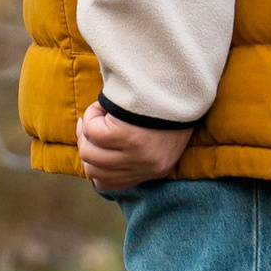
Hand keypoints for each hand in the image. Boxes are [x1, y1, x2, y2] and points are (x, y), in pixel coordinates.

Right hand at [77, 101, 196, 193]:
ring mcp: (134, 153)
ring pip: (89, 152)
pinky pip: (92, 131)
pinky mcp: (124, 135)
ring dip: (88, 130)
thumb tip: (96, 150)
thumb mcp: (159, 138)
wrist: (183, 86)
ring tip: (99, 113)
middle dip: (87, 146)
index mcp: (156, 170)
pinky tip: (102, 106)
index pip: (109, 184)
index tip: (92, 146)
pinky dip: (92, 115)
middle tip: (91, 125)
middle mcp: (145, 167)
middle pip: (93, 170)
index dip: (94, 165)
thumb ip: (134, 151)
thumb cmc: (170, 106)